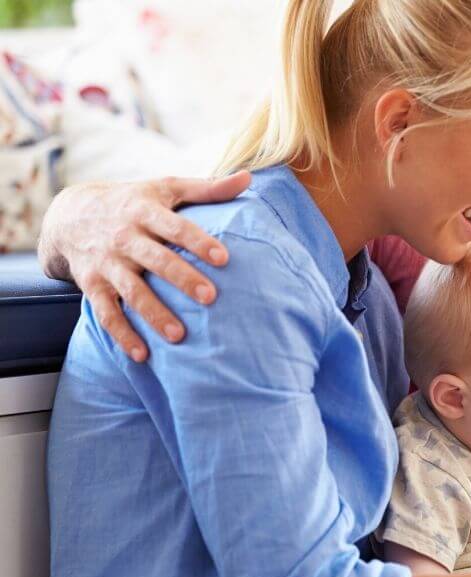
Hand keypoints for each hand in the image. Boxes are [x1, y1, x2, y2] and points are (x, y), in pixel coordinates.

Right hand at [39, 172, 251, 361]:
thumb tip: (250, 177)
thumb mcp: (166, 188)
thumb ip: (208, 188)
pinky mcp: (92, 285)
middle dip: (182, 279)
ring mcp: (107, 263)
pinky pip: (106, 313)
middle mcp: (125, 237)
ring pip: (131, 291)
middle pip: (156, 260)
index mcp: (145, 212)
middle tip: (210, 297)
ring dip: (153, 314)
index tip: (224, 258)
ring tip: (179, 336)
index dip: (198, 241)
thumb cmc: (134, 202)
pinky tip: (143, 355)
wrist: (70, 214)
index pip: (175, 226)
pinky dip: (122, 335)